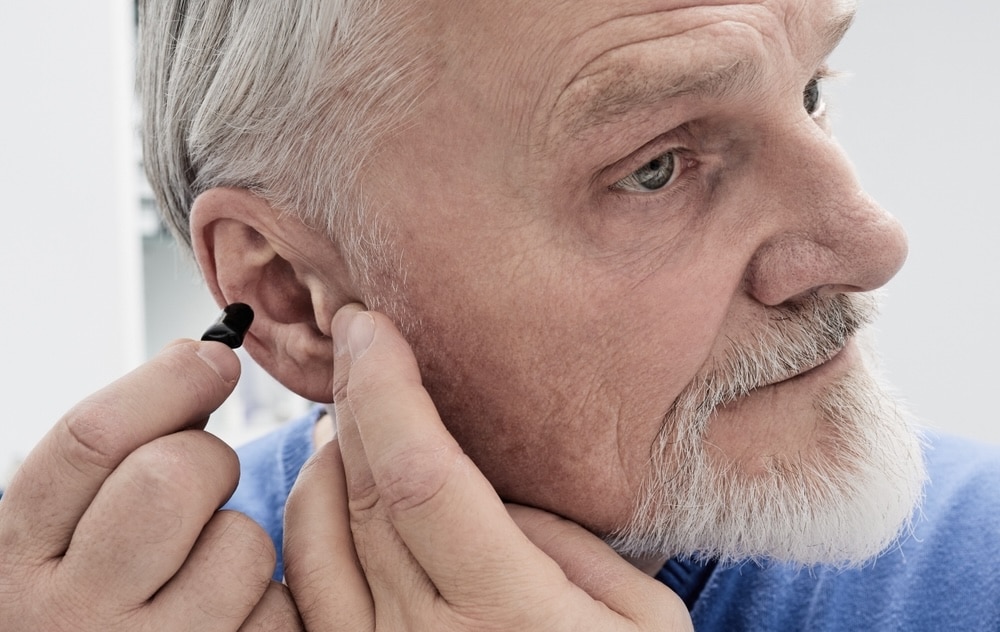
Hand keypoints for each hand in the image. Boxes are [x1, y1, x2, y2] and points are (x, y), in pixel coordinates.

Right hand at [0, 340, 302, 630]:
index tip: (214, 359)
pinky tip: (228, 621)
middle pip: (174, 476)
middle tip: (203, 482)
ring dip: (241, 542)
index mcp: (16, 559)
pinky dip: (268, 603)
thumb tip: (201, 358)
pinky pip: (278, 608)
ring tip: (203, 574)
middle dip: (208, 460)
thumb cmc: (87, 608)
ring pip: (242, 541)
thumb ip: (114, 457)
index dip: (168, 382)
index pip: (92, 438)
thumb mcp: (63, 537)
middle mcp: (65, 615)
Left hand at [282, 305, 691, 630]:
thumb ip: (567, 545)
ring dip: (325, 456)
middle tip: (359, 342)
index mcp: (512, 616)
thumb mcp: (645, 621)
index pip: (422, 474)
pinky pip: (306, 592)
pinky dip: (306, 522)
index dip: (388, 389)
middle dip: (355, 400)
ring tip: (350, 409)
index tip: (372, 327)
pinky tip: (332, 484)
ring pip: (316, 536)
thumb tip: (488, 489)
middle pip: (364, 492)